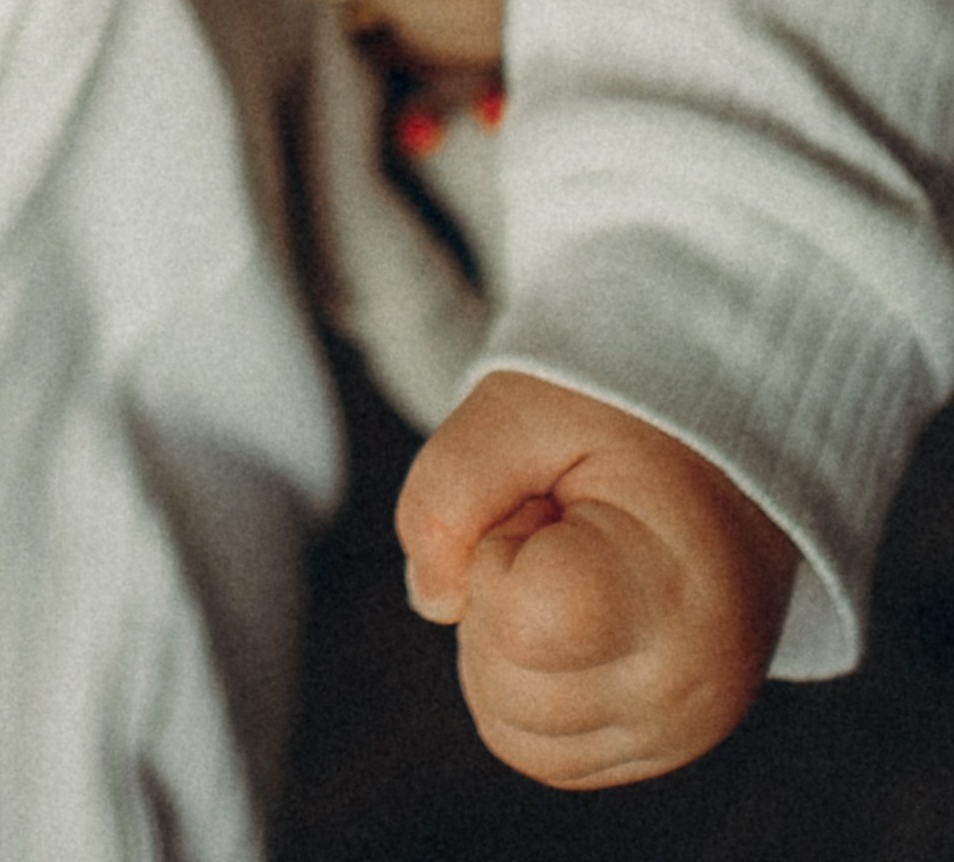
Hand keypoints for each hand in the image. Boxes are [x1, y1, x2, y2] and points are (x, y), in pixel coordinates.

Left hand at [397, 368, 795, 784]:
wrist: (729, 454)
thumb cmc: (626, 419)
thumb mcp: (521, 406)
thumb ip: (447, 491)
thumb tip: (432, 600)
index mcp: (670, 596)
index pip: (518, 623)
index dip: (497, 551)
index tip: (548, 505)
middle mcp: (686, 691)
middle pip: (504, 690)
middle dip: (497, 596)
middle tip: (560, 532)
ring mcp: (680, 732)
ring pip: (513, 733)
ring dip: (506, 646)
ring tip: (570, 571)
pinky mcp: (663, 748)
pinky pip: (546, 754)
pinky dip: (526, 688)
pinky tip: (571, 618)